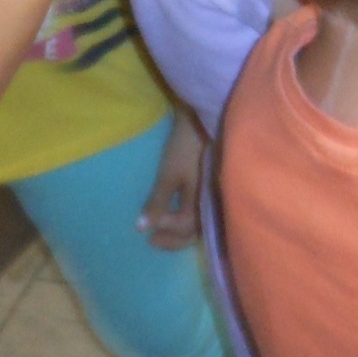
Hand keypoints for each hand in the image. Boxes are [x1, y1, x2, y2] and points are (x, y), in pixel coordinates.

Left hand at [138, 110, 205, 248]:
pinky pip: (202, 209)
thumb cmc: (187, 147)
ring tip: (164, 228)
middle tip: (153, 239)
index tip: (148, 231)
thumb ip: (158, 201)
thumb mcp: (170, 174)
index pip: (186, 227)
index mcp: (205, 203)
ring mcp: (216, 193)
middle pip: (196, 230)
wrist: (207, 117)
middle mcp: (214, 202)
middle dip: (174, 237)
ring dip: (181, 229)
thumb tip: (142, 228)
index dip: (167, 231)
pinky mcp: (214, 184)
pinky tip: (179, 213)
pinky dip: (189, 217)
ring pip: (200, 221)